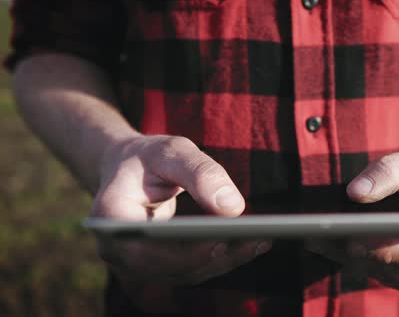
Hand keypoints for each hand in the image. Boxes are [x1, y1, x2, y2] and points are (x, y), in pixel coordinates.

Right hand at [91, 135, 270, 284]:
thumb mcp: (171, 151)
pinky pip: (191, 269)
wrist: (129, 170)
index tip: (220, 241)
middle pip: (168, 267)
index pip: (144, 247)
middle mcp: (116, 249)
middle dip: (214, 256)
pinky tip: (252, 243)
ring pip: (184, 273)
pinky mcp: (157, 266)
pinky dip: (221, 258)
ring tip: (262, 240)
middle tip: (255, 240)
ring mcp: (135, 263)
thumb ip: (200, 172)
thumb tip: (233, 208)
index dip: (182, 252)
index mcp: (109, 216)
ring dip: (225, 260)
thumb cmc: (149, 158)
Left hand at [306, 146, 398, 298]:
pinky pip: (384, 277)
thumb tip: (355, 193)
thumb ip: (391, 171)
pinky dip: (357, 261)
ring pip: (389, 275)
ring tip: (317, 238)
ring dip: (352, 259)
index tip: (352, 239)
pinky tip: (330, 245)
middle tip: (320, 237)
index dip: (388, 247)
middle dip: (361, 252)